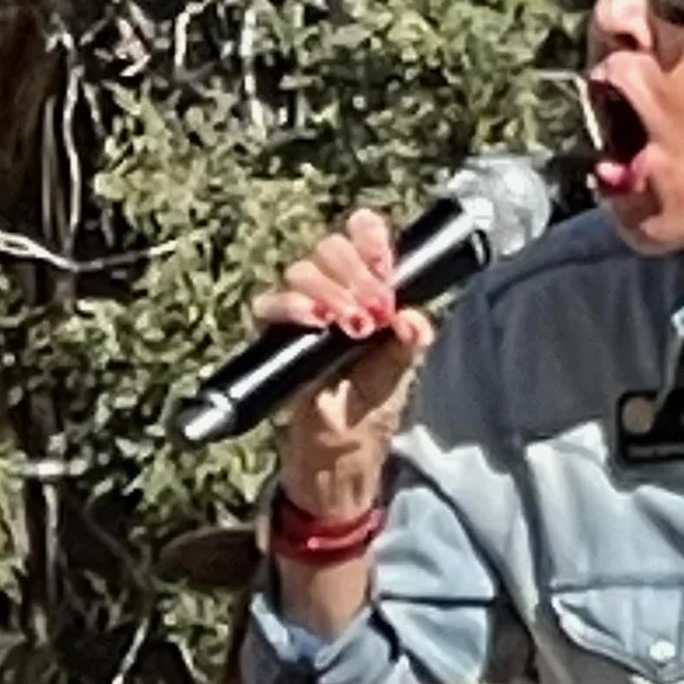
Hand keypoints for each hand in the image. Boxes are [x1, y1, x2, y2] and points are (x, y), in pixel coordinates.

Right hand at [256, 207, 434, 515]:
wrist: (340, 447)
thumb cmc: (371, 405)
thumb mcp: (400, 370)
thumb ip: (409, 340)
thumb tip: (413, 319)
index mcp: (368, 289)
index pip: (362, 239)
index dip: (369, 236)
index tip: (381, 253)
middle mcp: (333, 292)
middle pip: (330, 248)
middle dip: (355, 272)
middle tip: (375, 306)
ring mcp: (303, 310)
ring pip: (302, 271)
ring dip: (330, 292)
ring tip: (352, 324)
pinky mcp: (277, 335)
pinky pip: (270, 304)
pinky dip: (291, 307)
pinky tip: (315, 323)